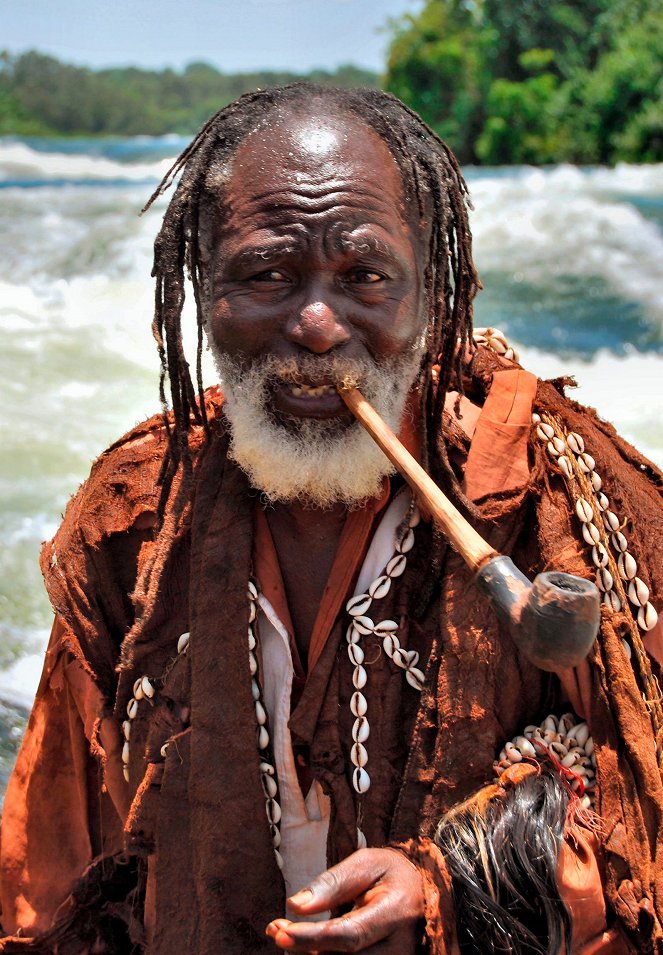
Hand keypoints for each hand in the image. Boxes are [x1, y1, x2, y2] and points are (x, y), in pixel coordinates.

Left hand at [265, 847, 423, 952]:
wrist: (421, 891)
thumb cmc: (389, 874)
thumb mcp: (365, 864)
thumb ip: (332, 884)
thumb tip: (295, 906)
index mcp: (397, 911)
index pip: (350, 935)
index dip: (313, 938)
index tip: (280, 931)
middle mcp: (399, 947)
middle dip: (304, 948)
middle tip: (275, 929)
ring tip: (285, 934)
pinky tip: (305, 947)